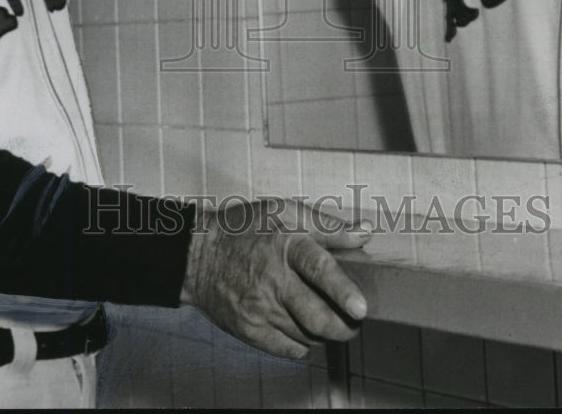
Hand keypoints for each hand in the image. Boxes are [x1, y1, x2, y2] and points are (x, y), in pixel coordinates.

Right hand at [180, 197, 369, 358]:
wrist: (196, 256)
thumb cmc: (243, 229)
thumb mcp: (284, 212)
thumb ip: (327, 226)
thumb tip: (364, 233)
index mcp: (286, 245)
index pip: (319, 269)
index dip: (342, 290)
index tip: (361, 307)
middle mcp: (273, 280)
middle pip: (317, 317)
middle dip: (344, 327)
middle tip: (354, 321)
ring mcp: (260, 309)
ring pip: (308, 336)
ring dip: (325, 333)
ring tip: (326, 318)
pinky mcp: (250, 330)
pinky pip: (289, 349)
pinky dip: (303, 342)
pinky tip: (300, 325)